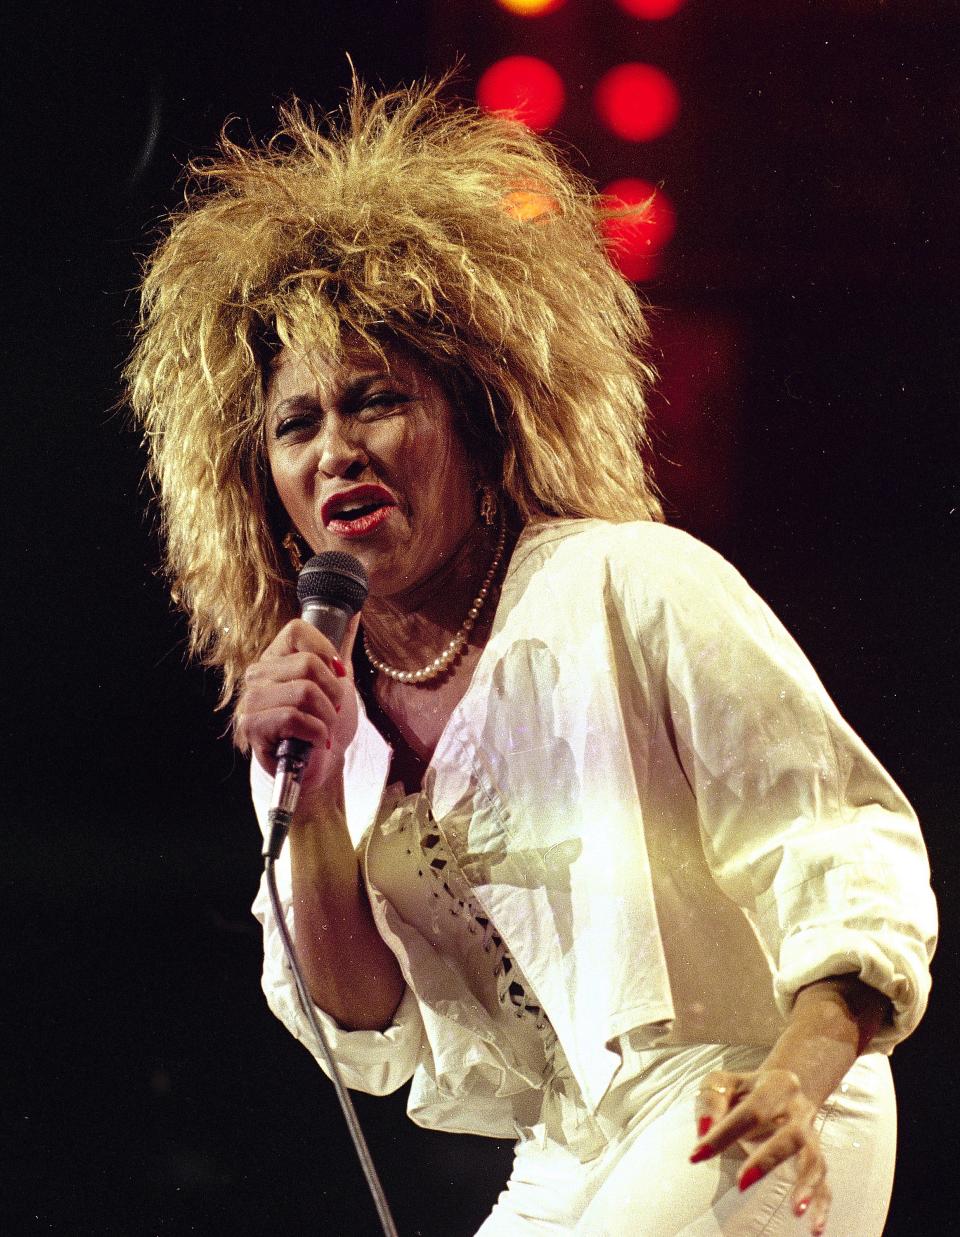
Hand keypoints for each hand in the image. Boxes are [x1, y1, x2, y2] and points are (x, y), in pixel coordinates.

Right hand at [235, 614, 359, 795]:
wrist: (323, 766)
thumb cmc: (327, 723)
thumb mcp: (339, 681)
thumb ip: (342, 646)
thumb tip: (355, 611)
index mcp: (275, 658)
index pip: (298, 629)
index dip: (327, 652)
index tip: (337, 676)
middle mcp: (257, 675)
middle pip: (308, 663)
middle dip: (333, 693)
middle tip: (330, 711)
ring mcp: (251, 701)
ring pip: (304, 691)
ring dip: (326, 716)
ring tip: (322, 728)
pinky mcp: (251, 727)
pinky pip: (294, 718)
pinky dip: (316, 733)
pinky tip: (313, 741)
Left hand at [690, 1066, 828, 1234]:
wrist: (782, 1087)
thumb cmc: (745, 1090)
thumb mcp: (723, 1083)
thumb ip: (711, 1100)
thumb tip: (704, 1130)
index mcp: (776, 1085)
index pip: (751, 1111)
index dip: (723, 1133)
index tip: (697, 1155)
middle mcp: (799, 1110)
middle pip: (791, 1135)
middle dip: (767, 1160)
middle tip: (742, 1184)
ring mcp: (811, 1134)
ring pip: (813, 1159)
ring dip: (806, 1185)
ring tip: (796, 1210)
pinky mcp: (816, 1156)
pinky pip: (824, 1181)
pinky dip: (822, 1204)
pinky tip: (814, 1227)